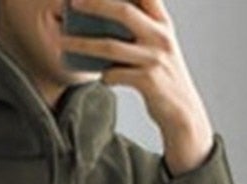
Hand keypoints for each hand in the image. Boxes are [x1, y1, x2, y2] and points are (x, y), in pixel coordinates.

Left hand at [67, 0, 213, 171]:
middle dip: (95, 3)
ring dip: (83, 44)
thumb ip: (142, 27)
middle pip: (123, 11)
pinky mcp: (148, 82)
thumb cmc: (165, 76)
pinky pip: (114, 75)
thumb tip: (104, 15)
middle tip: (73, 2)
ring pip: (110, 46)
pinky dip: (103, 76)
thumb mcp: (160, 45)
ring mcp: (154, 59)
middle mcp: (160, 36)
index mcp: (163, 23)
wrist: (183, 111)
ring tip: (63, 42)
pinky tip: (100, 77)